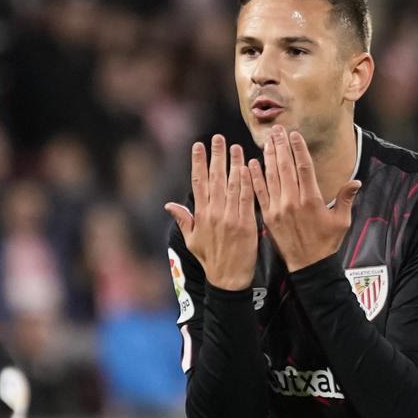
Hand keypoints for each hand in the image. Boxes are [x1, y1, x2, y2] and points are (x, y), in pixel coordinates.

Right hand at [165, 135, 257, 290]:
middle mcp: (213, 213)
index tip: (198, 145)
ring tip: (235, 146)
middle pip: (214, 179)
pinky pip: (246, 198)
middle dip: (216, 156)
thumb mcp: (192, 240)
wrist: (228, 279)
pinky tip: (249, 167)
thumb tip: (169, 205)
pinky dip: (247, 182)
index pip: (198, 182)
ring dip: (234, 164)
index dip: (198, 162)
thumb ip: (183, 219)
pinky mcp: (246, 223)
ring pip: (231, 185)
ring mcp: (230, 218)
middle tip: (218, 138)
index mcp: (200, 215)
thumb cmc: (210, 260)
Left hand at [248, 125, 360, 271]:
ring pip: (271, 176)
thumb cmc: (326, 244)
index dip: (298, 148)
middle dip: (281, 146)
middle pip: (285, 167)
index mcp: (312, 199)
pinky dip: (254, 177)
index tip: (294, 134)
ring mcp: (278, 208)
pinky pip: (259, 193)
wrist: (308, 266)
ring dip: (268, 157)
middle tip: (277, 130)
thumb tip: (356, 181)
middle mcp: (293, 201)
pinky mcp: (267, 216)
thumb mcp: (342, 221)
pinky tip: (251, 164)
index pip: (304, 167)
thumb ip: (346, 199)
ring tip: (267, 140)